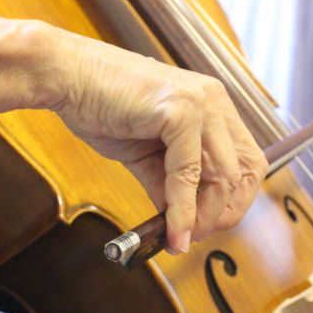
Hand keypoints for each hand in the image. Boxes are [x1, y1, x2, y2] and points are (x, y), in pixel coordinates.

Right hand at [53, 28, 267, 253]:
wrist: (64, 75)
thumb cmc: (101, 105)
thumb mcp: (144, 152)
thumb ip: (168, 183)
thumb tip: (182, 223)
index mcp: (212, 105)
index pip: (248, 161)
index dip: (236, 199)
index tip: (212, 224)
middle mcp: (214, 100)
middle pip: (244, 171)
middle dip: (223, 212)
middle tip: (196, 236)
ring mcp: (201, 102)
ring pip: (222, 175)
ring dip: (203, 216)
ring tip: (181, 237)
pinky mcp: (181, 110)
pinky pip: (189, 173)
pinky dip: (182, 208)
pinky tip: (171, 229)